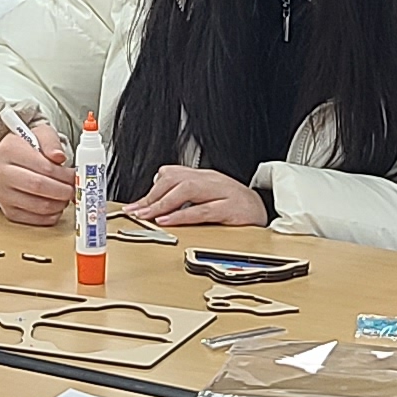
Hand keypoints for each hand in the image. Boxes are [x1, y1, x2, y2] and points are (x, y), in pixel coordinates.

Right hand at [0, 122, 74, 225]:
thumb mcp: (41, 134)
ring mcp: (2, 195)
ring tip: (65, 195)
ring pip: (39, 206)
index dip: (64, 175)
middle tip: (73, 189)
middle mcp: (0, 173)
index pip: (43, 167)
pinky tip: (55, 204)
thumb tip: (59, 157)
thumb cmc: (29, 146)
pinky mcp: (8, 211)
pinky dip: (51, 215)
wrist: (12, 159)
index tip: (75, 176)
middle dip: (63, 190)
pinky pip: (35, 220)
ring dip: (59, 204)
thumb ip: (52, 142)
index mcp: (8, 151)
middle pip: (39, 187)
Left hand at [132, 164, 268, 228]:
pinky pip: (203, 210)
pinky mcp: (231, 208)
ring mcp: (221, 192)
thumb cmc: (233, 204)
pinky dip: (182, 215)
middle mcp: (210, 179)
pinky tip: (168, 221)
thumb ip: (184, 195)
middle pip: (175, 179)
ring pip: (187, 190)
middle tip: (136, 211)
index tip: (133, 207)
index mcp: (202, 176)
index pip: (170, 176)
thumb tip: (156, 200)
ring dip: (163, 203)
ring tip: (147, 216)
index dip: (149, 192)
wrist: (263, 210)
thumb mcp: (206, 196)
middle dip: (152, 196)